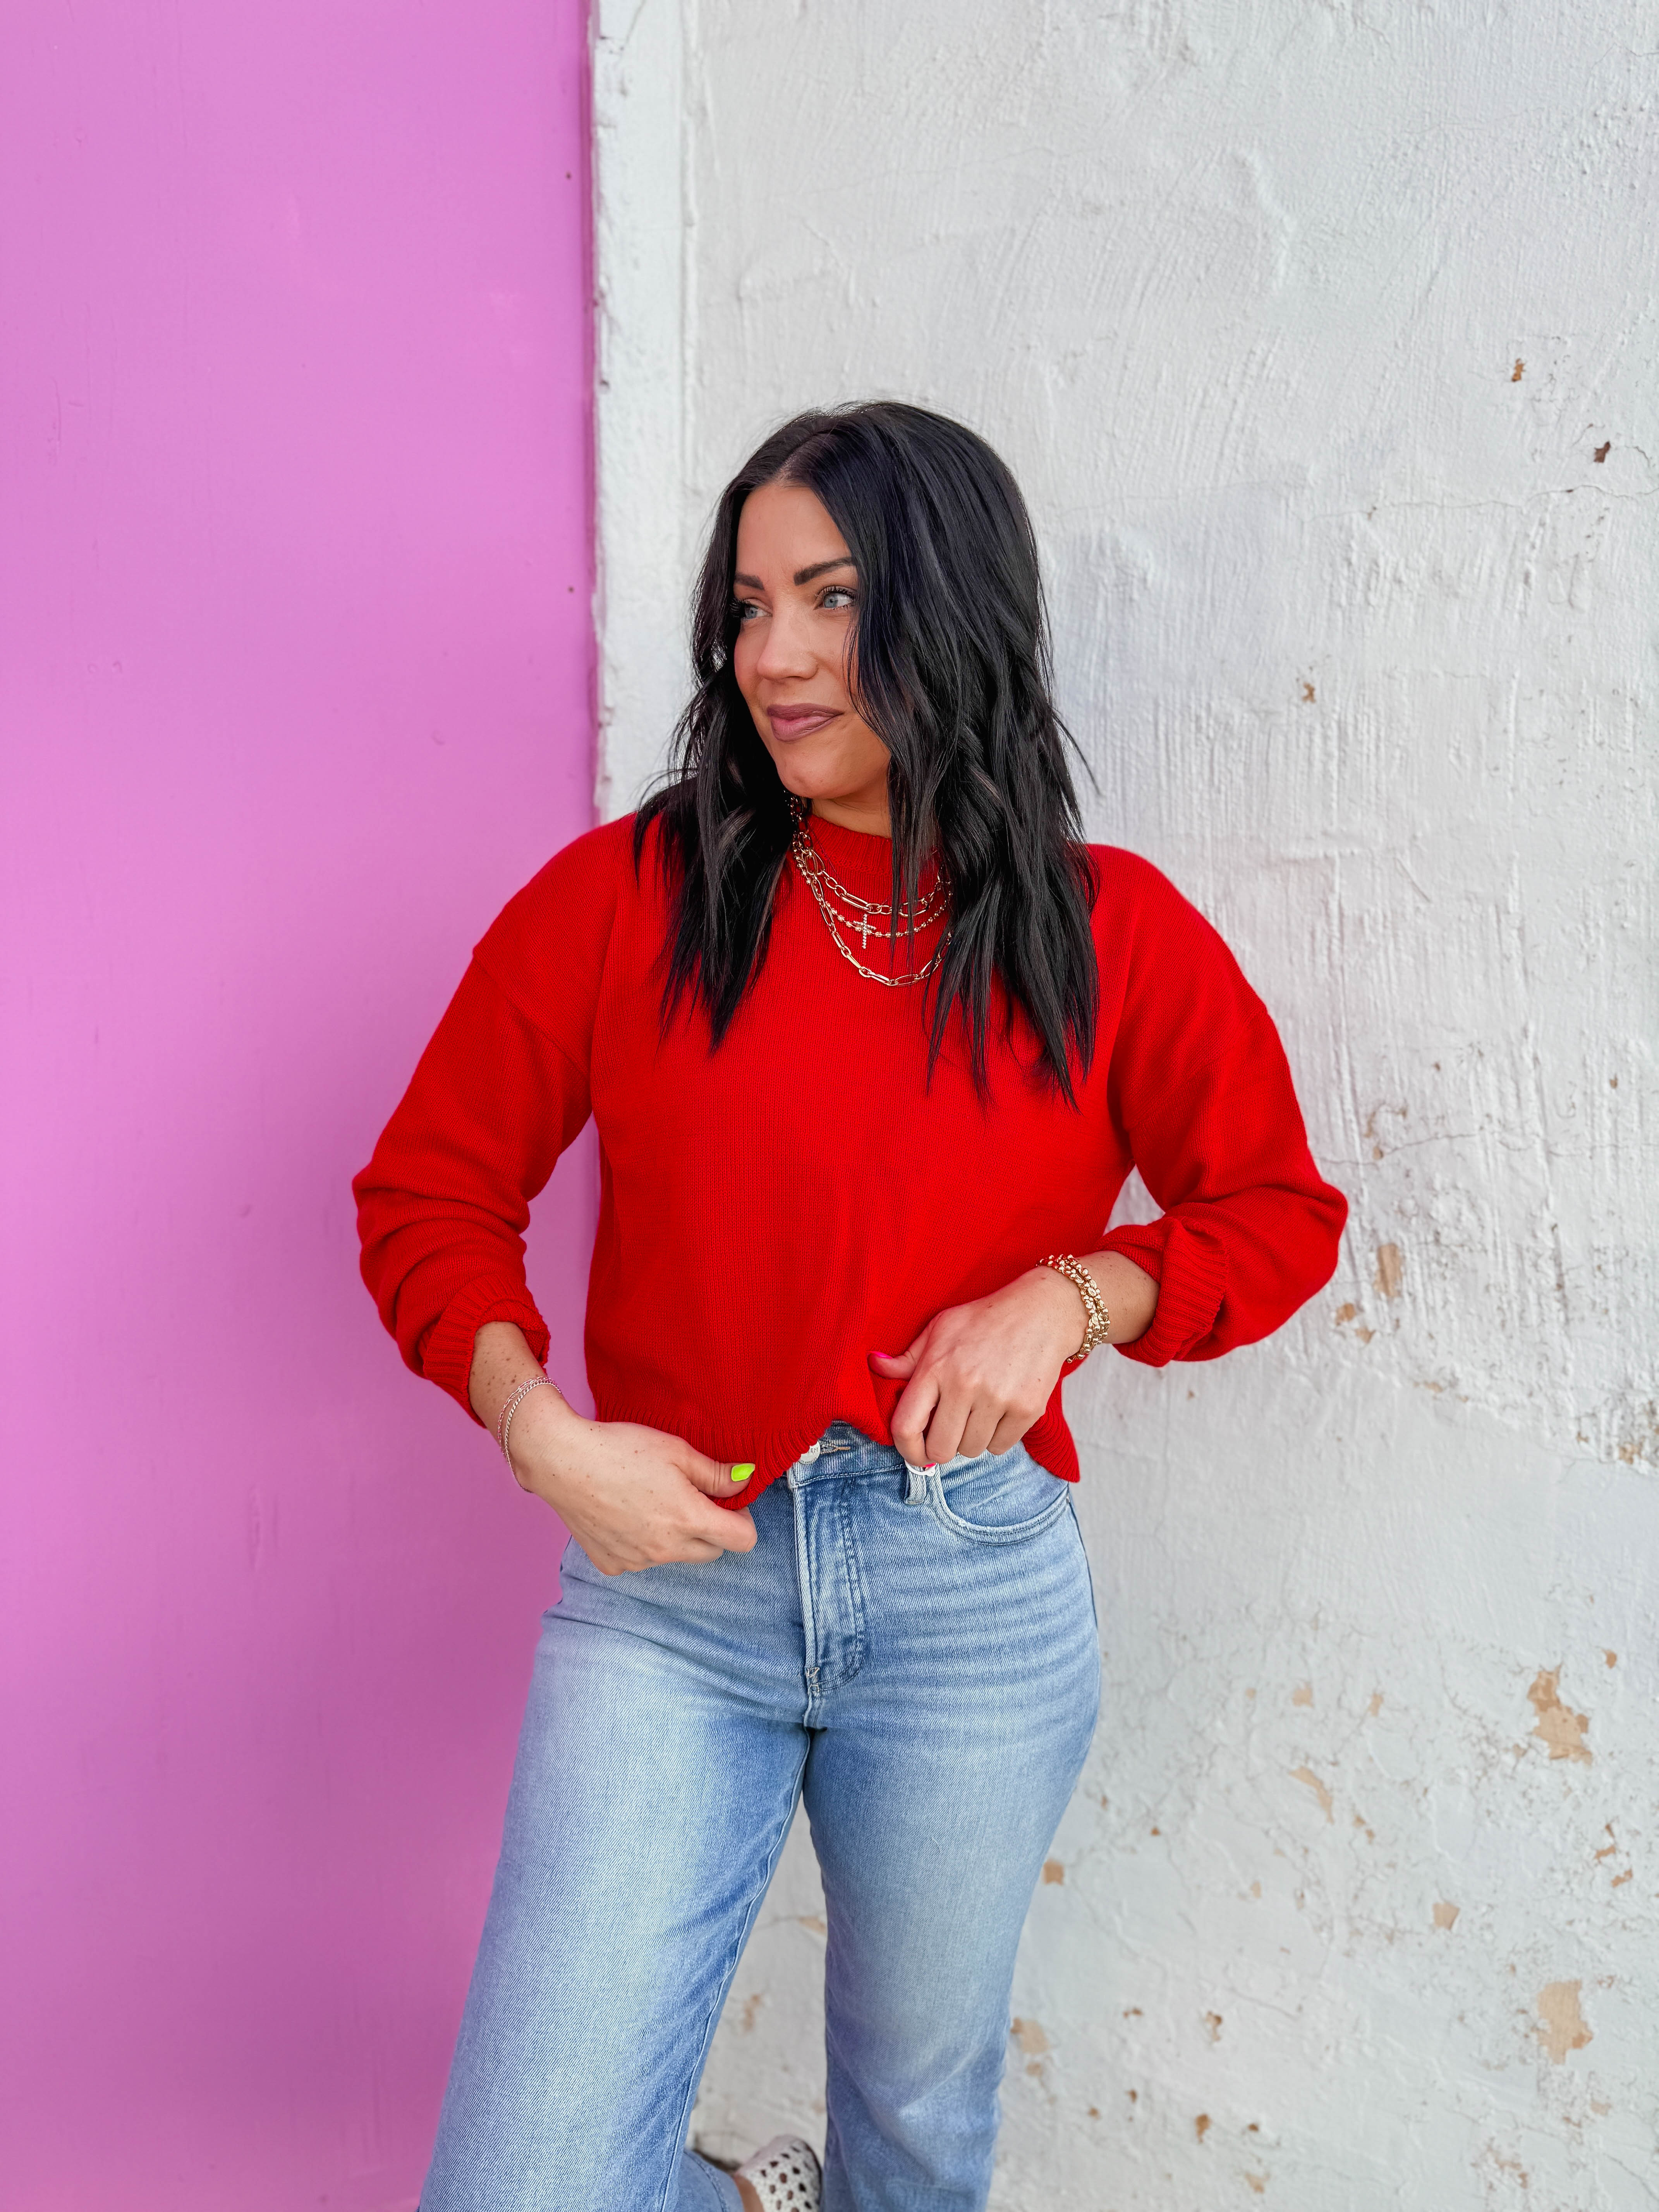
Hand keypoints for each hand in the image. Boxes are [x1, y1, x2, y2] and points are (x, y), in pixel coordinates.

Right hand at [505, 1386, 757, 1575]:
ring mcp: (638, 1561)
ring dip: (676, 1536)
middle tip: (689, 1496)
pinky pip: (643, 1560)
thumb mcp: (677, 1451)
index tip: (726, 1500)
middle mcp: (666, 1548)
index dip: (742, 1518)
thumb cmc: (621, 1448)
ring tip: (650, 1500)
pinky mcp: (612, 1565)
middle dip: (711, 1528)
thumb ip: (716, 1472)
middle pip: (712, 1551)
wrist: (561, 1461)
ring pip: (677, 1556)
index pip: (742, 1540)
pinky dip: (643, 1543)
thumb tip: (746, 1480)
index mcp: (688, 1518)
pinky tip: (624, 1514)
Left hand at [868, 1268, 1085, 1467]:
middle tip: (949, 1432)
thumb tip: (875, 1365)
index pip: (906, 1427)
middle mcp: (965, 1385)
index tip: (914, 1451)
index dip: (906, 1450)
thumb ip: (908, 1357)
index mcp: (936, 1367)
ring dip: (971, 1440)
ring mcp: (997, 1398)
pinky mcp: (1027, 1409)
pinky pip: (1000, 1448)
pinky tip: (999, 1412)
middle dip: (941, 1448)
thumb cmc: (985, 1319)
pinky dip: (997, 1438)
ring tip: (977, 1412)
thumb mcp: (941, 1327)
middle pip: (940, 1450)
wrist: (1042, 1312)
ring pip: (971, 1450)